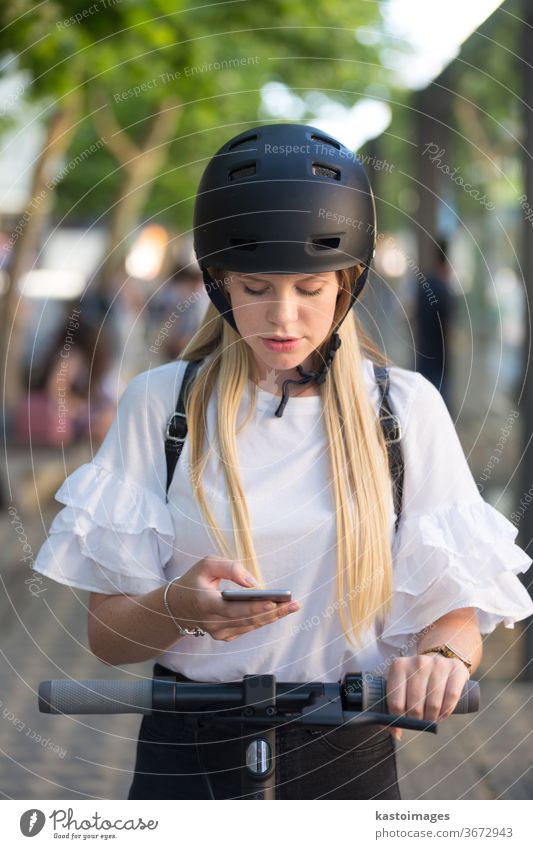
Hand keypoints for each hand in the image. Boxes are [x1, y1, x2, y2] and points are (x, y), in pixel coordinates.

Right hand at [168, 555, 299, 640]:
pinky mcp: (224, 636)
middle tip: (293, 604)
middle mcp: (211, 623)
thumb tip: (254, 583)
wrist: (177, 606)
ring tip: (292, 607)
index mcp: (205, 604)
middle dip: (273, 612)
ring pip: (250, 625)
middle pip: (247, 620)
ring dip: (272, 616)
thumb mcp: (207, 565)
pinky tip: (277, 611)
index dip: (254, 607)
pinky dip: (262, 619)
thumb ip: (230, 568)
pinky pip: (247, 628)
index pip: (233, 609)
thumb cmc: (194, 581)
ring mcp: (218, 633)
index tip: (273, 602)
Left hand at [380, 653, 470, 740]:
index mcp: (399, 666)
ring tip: (431, 719)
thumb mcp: (401, 686)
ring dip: (432, 718)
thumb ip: (394, 708)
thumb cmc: (415, 680)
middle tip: (420, 722)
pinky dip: (446, 712)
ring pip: (433, 704)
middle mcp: (418, 662)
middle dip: (417, 720)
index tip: (403, 725)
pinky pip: (451, 697)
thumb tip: (396, 734)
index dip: (399, 720)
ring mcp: (437, 664)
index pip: (396, 703)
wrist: (438, 660)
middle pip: (415, 706)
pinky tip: (442, 714)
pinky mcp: (456, 668)